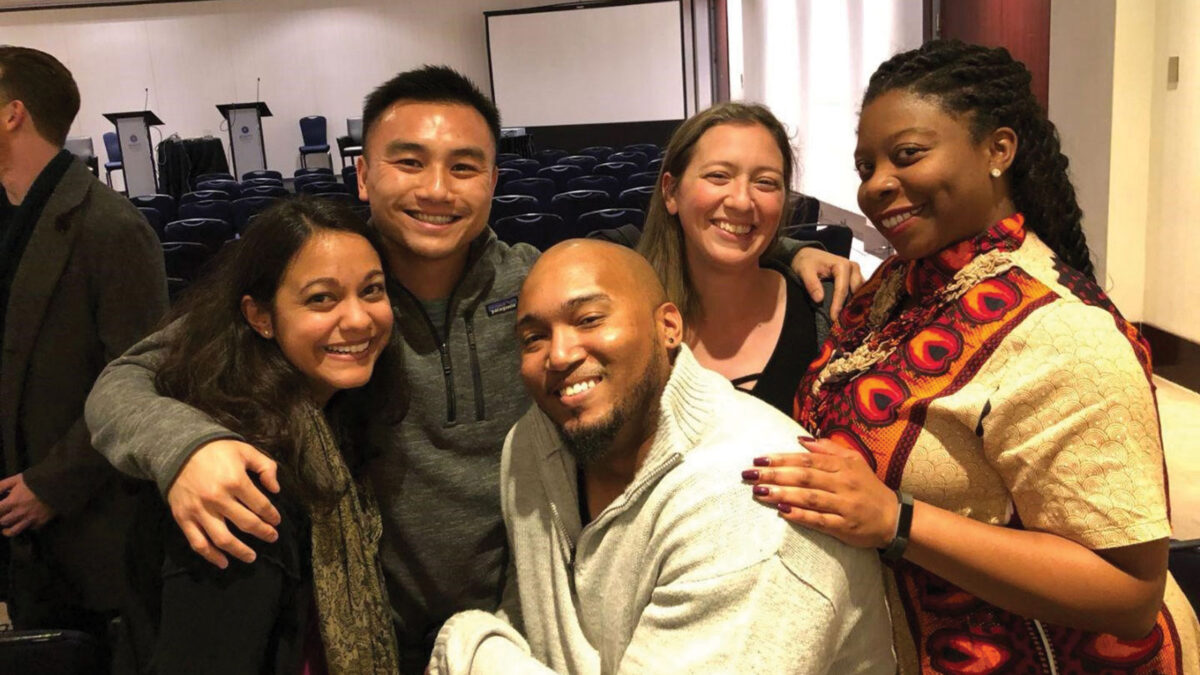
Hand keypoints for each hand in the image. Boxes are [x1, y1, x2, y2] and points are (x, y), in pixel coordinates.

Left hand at [0, 473, 55, 535]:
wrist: (59, 485)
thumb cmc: (36, 481)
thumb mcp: (17, 479)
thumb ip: (2, 486)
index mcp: (12, 501)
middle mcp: (20, 513)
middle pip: (3, 521)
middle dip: (1, 518)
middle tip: (3, 515)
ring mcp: (30, 519)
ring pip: (13, 531)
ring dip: (7, 531)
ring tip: (6, 529)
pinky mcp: (41, 522)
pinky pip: (29, 529)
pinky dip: (25, 527)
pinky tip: (24, 523)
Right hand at [167, 439, 281, 567]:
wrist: (178, 449)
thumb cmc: (216, 450)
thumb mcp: (245, 450)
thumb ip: (265, 467)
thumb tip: (276, 489)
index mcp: (235, 481)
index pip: (261, 505)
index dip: (272, 516)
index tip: (276, 521)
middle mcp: (218, 498)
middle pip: (246, 524)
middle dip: (263, 533)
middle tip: (271, 537)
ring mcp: (199, 510)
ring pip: (223, 539)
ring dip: (240, 551)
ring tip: (251, 557)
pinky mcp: (184, 518)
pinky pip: (198, 542)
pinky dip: (211, 556)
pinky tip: (223, 562)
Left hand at [742, 436, 897, 548]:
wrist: (895, 518)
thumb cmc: (869, 488)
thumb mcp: (854, 461)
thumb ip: (828, 449)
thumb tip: (801, 439)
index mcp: (843, 466)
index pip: (807, 460)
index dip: (782, 458)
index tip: (759, 458)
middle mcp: (843, 484)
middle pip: (805, 477)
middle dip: (775, 474)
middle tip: (749, 474)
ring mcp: (844, 506)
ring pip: (810, 498)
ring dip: (783, 493)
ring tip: (759, 491)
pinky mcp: (845, 527)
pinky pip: (820, 520)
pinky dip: (801, 516)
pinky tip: (782, 512)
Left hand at [789, 247, 864, 317]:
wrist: (807, 255)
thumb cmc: (806, 261)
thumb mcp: (804, 271)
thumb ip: (812, 284)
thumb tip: (819, 299)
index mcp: (842, 265)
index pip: (842, 289)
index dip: (838, 305)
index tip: (834, 318)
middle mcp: (853, 268)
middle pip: (855, 291)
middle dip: (850, 306)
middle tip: (844, 322)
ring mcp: (855, 273)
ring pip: (860, 291)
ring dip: (854, 304)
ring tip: (848, 319)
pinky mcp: (855, 278)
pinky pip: (858, 290)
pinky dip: (855, 300)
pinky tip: (850, 312)